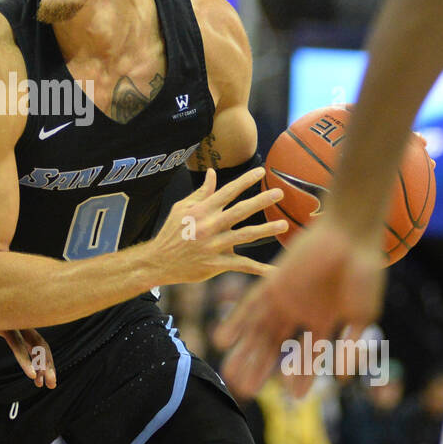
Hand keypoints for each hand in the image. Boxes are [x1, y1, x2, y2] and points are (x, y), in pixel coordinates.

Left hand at [0, 323, 56, 388]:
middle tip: (50, 384)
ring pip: (41, 344)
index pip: (17, 341)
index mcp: (4, 319)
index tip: (31, 376)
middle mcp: (18, 320)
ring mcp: (24, 324)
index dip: (24, 358)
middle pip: (38, 341)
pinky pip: (36, 343)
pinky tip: (39, 375)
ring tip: (49, 384)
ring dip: (47, 363)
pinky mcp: (24, 328)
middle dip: (46, 363)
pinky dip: (40, 358)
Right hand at [151, 166, 286, 285]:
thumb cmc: (171, 232)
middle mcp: (209, 226)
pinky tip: (275, 272)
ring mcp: (212, 246)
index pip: (227, 191)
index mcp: (201, 210)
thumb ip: (201, 192)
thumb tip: (212, 172)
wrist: (158, 261)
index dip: (245, 180)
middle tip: (279, 193)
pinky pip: (241, 266)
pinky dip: (259, 270)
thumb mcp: (181, 207)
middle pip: (239, 211)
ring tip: (284, 225)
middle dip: (260, 201)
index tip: (262, 171)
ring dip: (265, 230)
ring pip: (243, 236)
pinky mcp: (215, 264)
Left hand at [213, 213, 384, 400]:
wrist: (352, 235)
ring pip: (258, 330)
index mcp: (322, 320)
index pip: (308, 354)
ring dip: (244, 352)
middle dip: (260, 368)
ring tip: (230, 374)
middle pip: (273, 345)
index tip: (294, 399)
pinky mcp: (273, 282)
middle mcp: (299, 311)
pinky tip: (222, 341)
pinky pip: (249, 305)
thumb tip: (341, 379)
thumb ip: (349, 345)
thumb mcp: (361, 315)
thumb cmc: (364, 273)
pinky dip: (236, 323)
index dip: (301, 376)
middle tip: (246, 391)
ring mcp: (284, 297)